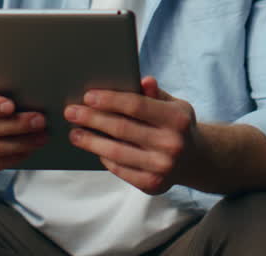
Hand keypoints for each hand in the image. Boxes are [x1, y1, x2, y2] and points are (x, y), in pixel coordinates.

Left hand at [64, 76, 198, 194]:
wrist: (195, 160)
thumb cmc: (176, 125)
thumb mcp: (173, 104)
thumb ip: (155, 93)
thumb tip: (144, 80)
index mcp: (177, 119)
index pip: (136, 106)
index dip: (110, 100)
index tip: (87, 96)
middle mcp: (172, 144)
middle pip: (122, 129)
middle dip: (92, 119)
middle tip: (70, 112)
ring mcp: (162, 167)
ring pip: (116, 152)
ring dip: (90, 141)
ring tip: (74, 133)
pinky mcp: (152, 184)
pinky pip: (120, 169)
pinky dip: (103, 158)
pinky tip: (92, 147)